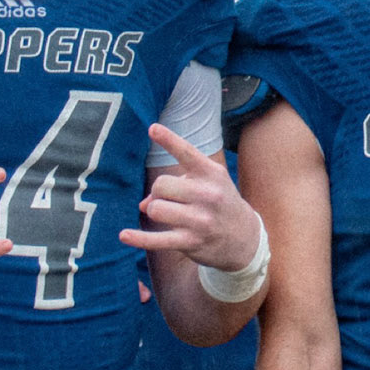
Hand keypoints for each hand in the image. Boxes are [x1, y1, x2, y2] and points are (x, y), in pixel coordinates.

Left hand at [121, 126, 260, 266]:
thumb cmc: (220, 204)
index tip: (152, 128)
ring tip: (167, 215)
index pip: (187, 153)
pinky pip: (157, 239)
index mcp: (212, 174)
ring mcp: (200, 220)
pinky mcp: (191, 242)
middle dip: (158, 192)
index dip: (168, 140)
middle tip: (168, 199)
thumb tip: (143, 204)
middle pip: (161, 184)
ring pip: (156, 209)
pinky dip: (138, 238)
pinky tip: (124, 235)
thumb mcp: (209, 185)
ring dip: (155, 210)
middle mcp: (208, 194)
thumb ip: (177, 185)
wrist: (246, 237)